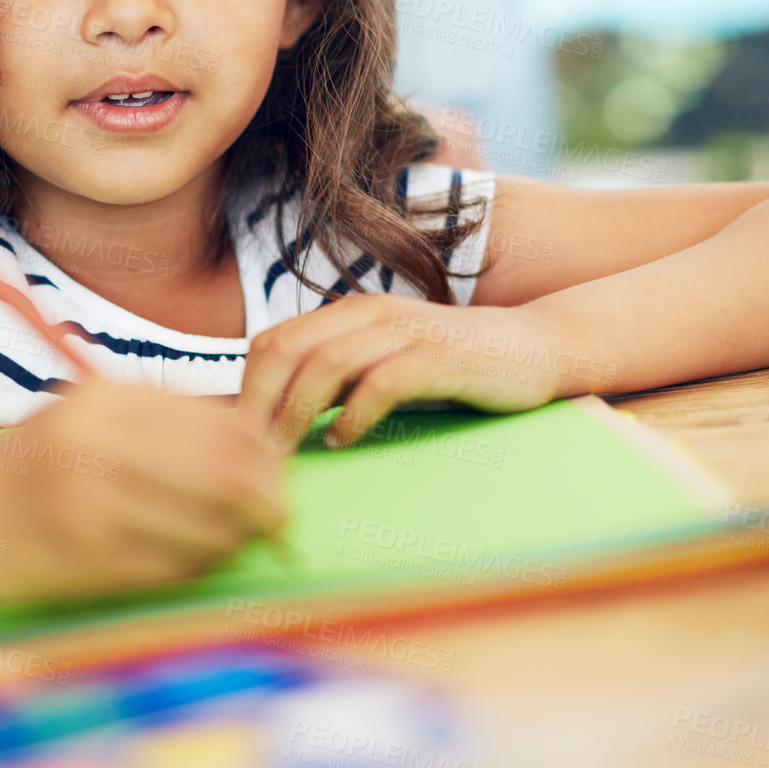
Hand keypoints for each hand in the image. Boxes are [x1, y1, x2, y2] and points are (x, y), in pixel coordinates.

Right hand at [0, 381, 287, 601]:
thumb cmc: (30, 468)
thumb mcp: (90, 419)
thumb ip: (166, 426)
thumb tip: (261, 454)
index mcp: (107, 402)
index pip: (227, 427)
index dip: (269, 461)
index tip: (275, 481)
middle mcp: (100, 446)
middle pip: (231, 477)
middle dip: (269, 506)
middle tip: (276, 524)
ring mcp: (90, 506)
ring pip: (211, 528)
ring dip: (234, 542)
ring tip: (226, 542)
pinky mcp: (83, 561)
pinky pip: (175, 569)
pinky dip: (197, 568)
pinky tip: (185, 561)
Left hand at [239, 294, 571, 450]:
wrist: (533, 348)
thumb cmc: (449, 366)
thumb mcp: (381, 365)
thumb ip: (334, 379)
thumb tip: (271, 418)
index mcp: (347, 314)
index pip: (271, 343)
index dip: (244, 390)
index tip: (236, 440)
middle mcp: (368, 313)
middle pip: (286, 351)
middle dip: (259, 405)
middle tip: (252, 454)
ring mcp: (404, 331)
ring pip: (324, 364)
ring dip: (296, 413)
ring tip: (287, 453)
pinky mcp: (438, 356)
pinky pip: (379, 383)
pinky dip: (353, 415)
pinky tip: (342, 440)